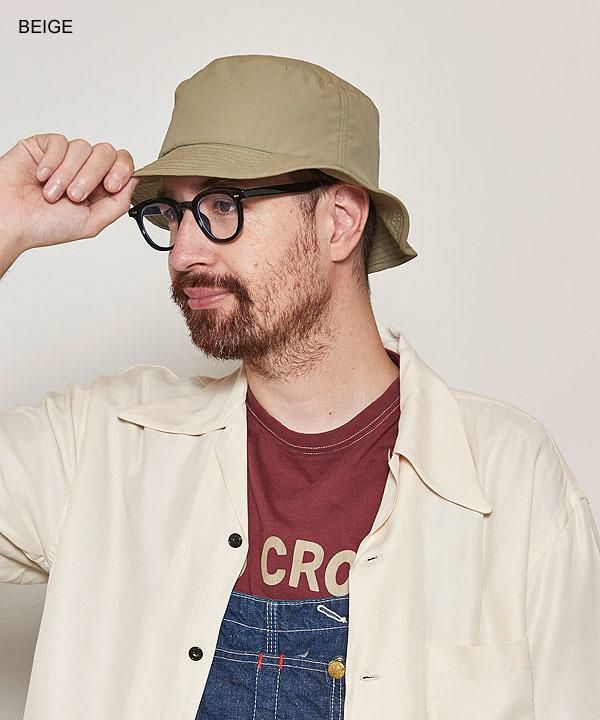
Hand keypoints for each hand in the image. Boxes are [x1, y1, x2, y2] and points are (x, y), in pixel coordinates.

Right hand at [0, 133, 140, 252]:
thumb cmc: (45, 226)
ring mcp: (65, 157)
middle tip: (74, 195)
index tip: (110, 186)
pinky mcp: (44, 146)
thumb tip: (136, 181)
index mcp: (99, 188)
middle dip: (91, 175)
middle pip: (106, 153)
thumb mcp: (92, 222)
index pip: (123, 164)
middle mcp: (84, 170)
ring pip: (82, 147)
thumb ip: (118, 203)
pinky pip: (60, 142)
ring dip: (67, 174)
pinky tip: (42, 177)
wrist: (10, 220)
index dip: (122, 170)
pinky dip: (53, 161)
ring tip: (52, 193)